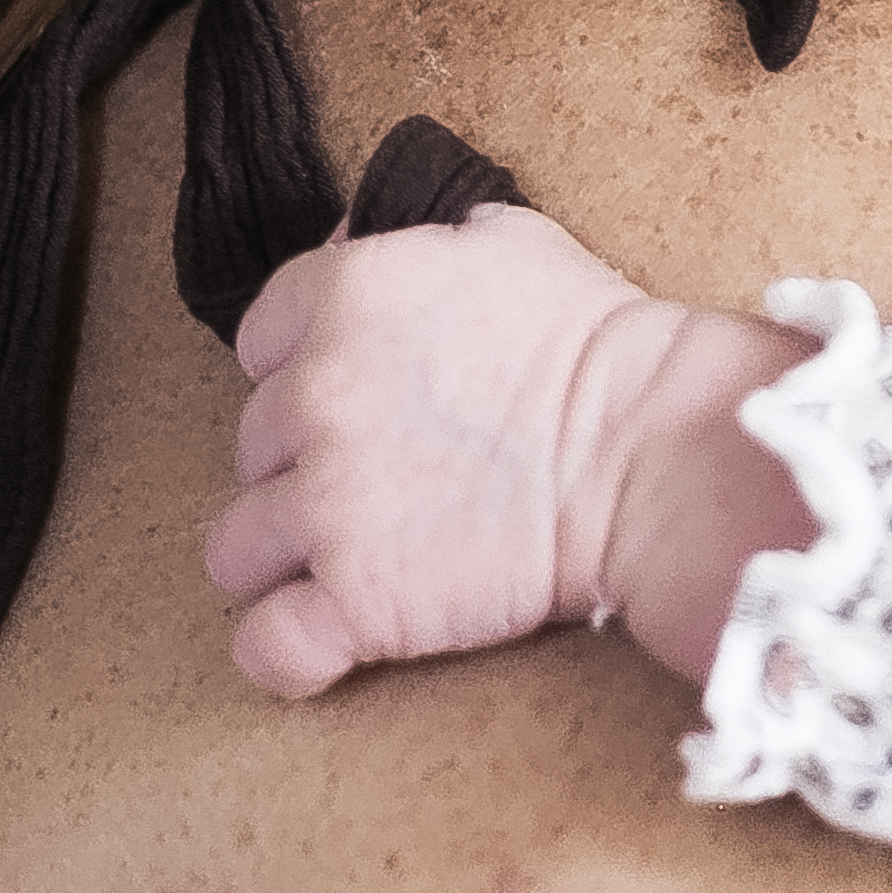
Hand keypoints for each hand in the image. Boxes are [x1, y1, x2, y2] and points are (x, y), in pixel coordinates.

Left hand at [205, 204, 806, 697]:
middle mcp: (313, 396)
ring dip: (288, 559)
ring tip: (360, 562)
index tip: (356, 402)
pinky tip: (325, 645)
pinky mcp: (354, 599)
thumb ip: (412, 244)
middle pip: (254, 449)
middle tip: (390, 484)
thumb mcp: (503, 241)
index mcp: (343, 298)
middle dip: (306, 467)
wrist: (654, 453)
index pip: (260, 344)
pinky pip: (266, 644)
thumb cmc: (600, 347)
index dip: (303, 376)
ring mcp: (325, 504)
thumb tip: (357, 240)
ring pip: (237, 547)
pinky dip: (288, 652)